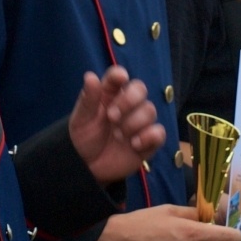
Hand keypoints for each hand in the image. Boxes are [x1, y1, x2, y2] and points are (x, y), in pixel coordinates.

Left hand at [69, 68, 166, 183]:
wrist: (89, 166)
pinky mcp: (149, 140)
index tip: (120, 78)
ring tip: (117, 136)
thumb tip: (90, 76)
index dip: (120, 75)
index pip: (118, 77)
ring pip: (150, 110)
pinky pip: (159, 132)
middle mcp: (127, 104)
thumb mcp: (81, 119)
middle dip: (128, 101)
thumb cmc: (84, 138)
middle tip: (112, 117)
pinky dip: (148, 136)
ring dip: (133, 123)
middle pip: (140, 89)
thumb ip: (87, 99)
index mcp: (109, 94)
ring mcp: (140, 122)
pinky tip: (133, 144)